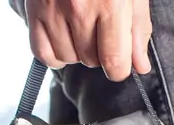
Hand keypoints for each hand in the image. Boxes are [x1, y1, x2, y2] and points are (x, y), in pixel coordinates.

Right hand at [25, 0, 151, 81]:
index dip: (120, 68)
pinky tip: (64, 34)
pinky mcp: (33, 10)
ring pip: (69, 58)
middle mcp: (79, 7)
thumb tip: (140, 66)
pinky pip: (44, 53)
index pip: (114, 63)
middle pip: (92, 61)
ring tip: (82, 24)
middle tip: (101, 25)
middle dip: (100, 51)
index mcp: (109, 2)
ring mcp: (52, 9)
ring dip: (78, 49)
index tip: (120, 61)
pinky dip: (55, 51)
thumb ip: (138, 28)